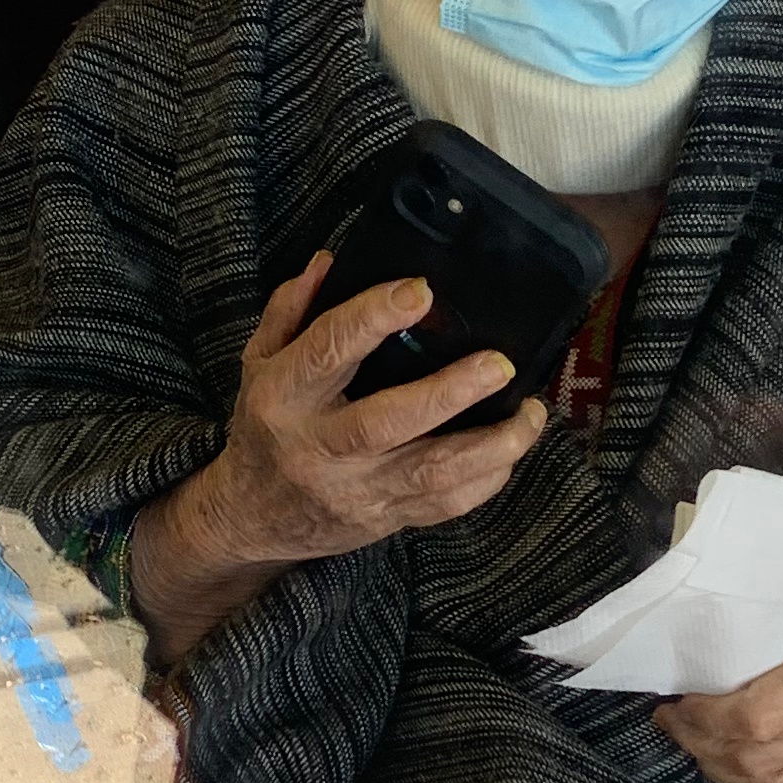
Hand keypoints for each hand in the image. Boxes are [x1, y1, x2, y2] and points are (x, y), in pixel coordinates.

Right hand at [133, 251, 549, 659]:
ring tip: (530, 411)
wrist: (253, 519)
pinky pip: (445, 506)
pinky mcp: (386, 519)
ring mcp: (357, 490)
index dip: (372, 317)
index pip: (328, 351)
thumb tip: (329, 262)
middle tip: (498, 363)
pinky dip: (486, 480)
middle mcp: (320, 447)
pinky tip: (510, 449)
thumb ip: (291, 311)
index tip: (419, 290)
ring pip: (431, 474)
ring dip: (490, 445)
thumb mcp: (259, 362)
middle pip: (386, 422)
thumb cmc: (264, 428)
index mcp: (285, 397)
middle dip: (449, 393)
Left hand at [656, 564, 782, 782]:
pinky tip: (739, 754)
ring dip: (724, 767)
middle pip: (757, 761)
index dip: (704, 720)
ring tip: (698, 739)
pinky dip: (760, 776)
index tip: (676, 699)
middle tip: (675, 721)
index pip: (754, 720)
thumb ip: (772, 606)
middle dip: (703, 747)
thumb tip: (699, 604)